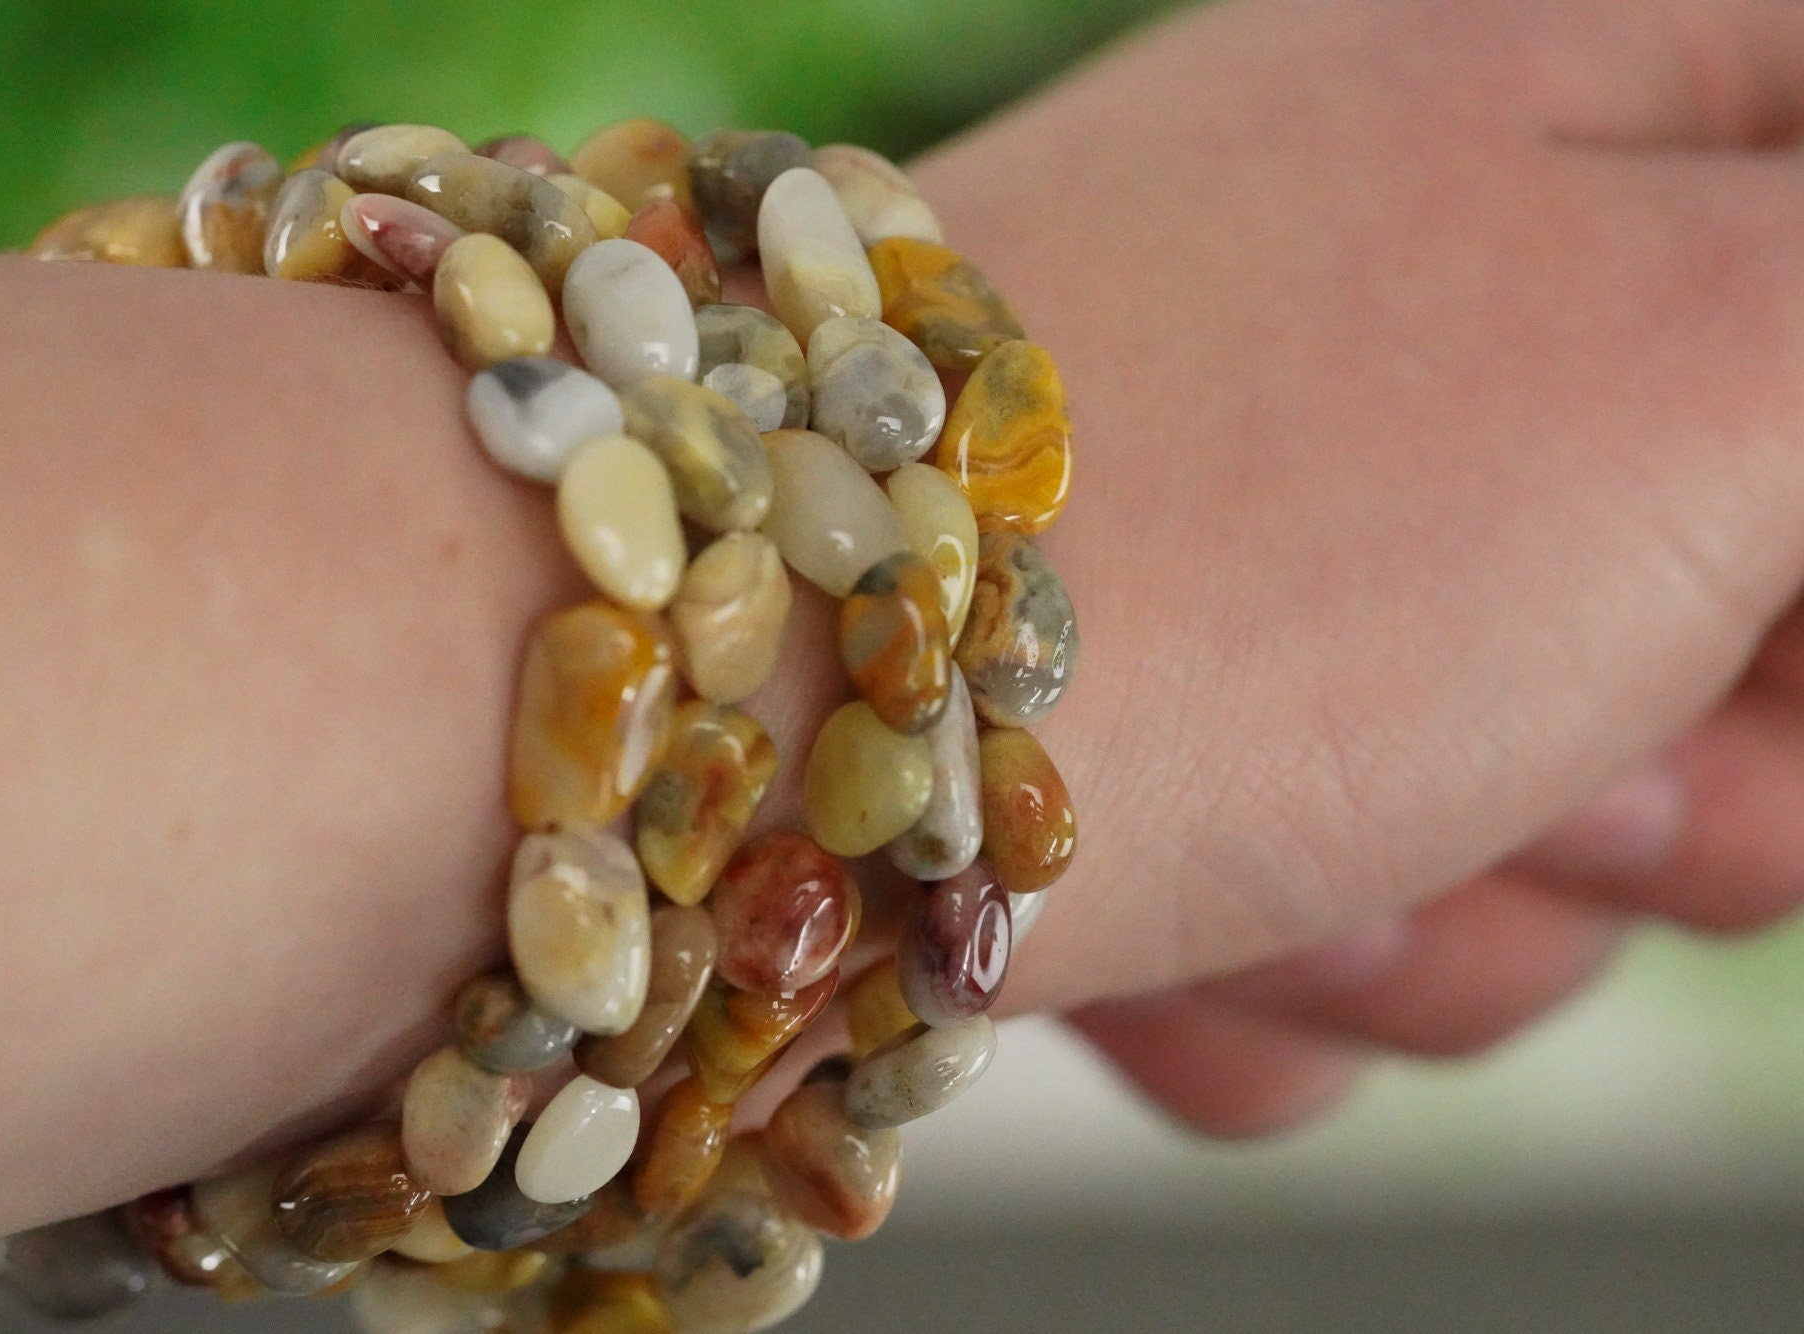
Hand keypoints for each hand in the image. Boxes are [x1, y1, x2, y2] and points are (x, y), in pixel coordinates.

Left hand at [929, 0, 1803, 1134]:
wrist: (751, 725)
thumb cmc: (1260, 529)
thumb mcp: (1705, 354)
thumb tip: (1787, 362)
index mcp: (1529, 125)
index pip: (1796, 243)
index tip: (1759, 634)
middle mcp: (1373, 328)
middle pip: (1711, 591)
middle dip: (1677, 771)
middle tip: (1577, 784)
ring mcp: (1248, 555)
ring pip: (1524, 813)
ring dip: (1453, 911)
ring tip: (1311, 865)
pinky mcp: (1130, 751)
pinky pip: (1328, 922)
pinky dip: (1272, 973)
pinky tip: (1161, 919)